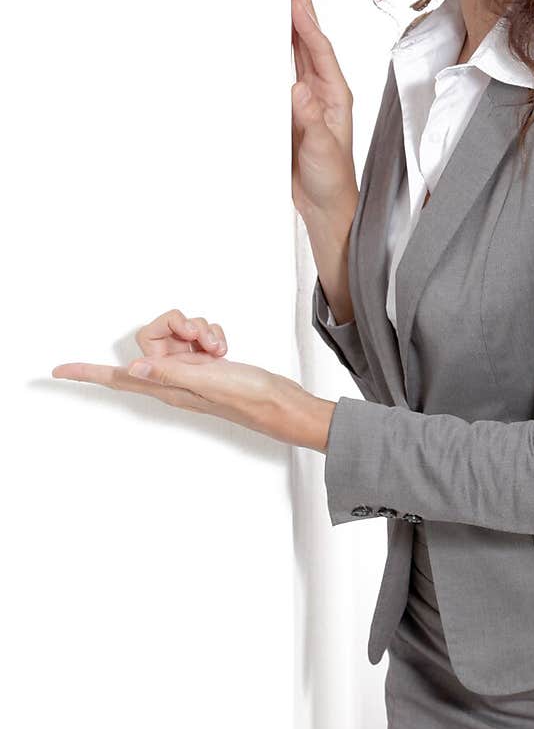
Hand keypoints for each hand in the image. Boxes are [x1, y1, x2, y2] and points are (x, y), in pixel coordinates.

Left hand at [51, 307, 334, 451]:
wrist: (280, 403)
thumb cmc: (249, 398)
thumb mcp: (208, 383)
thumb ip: (171, 373)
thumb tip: (133, 368)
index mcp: (166, 386)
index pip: (117, 378)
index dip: (86, 373)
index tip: (57, 371)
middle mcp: (173, 377)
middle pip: (151, 337)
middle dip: (175, 326)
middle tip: (197, 335)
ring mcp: (190, 369)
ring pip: (177, 333)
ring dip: (199, 329)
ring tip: (216, 346)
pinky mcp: (207, 362)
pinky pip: (197, 335)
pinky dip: (211, 333)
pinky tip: (223, 347)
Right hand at [291, 0, 358, 219]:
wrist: (325, 207)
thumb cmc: (332, 180)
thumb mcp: (322, 151)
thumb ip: (310, 122)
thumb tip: (297, 90)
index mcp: (334, 95)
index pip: (320, 51)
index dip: (308, 23)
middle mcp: (321, 92)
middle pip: (309, 43)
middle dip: (299, 12)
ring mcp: (305, 100)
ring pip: (294, 55)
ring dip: (285, 28)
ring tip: (276, 0)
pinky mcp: (289, 112)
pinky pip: (278, 75)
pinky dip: (271, 55)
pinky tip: (260, 43)